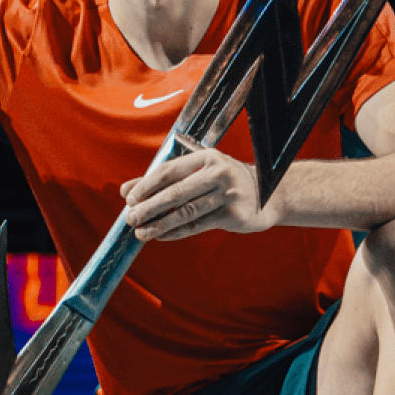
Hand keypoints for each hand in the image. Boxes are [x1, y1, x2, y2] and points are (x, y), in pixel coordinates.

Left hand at [118, 146, 275, 241]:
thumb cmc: (225, 182)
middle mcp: (218, 173)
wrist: (269, 196)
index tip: (129, 199)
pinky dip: (175, 232)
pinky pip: (197, 225)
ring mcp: (227, 195)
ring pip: (185, 212)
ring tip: (141, 232)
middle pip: (175, 192)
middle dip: (149, 207)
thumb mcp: (198, 173)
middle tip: (130, 218)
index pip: (169, 171)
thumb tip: (126, 191)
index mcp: (207, 157)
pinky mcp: (232, 215)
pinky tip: (160, 236)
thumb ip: (163, 180)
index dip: (146, 185)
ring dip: (159, 224)